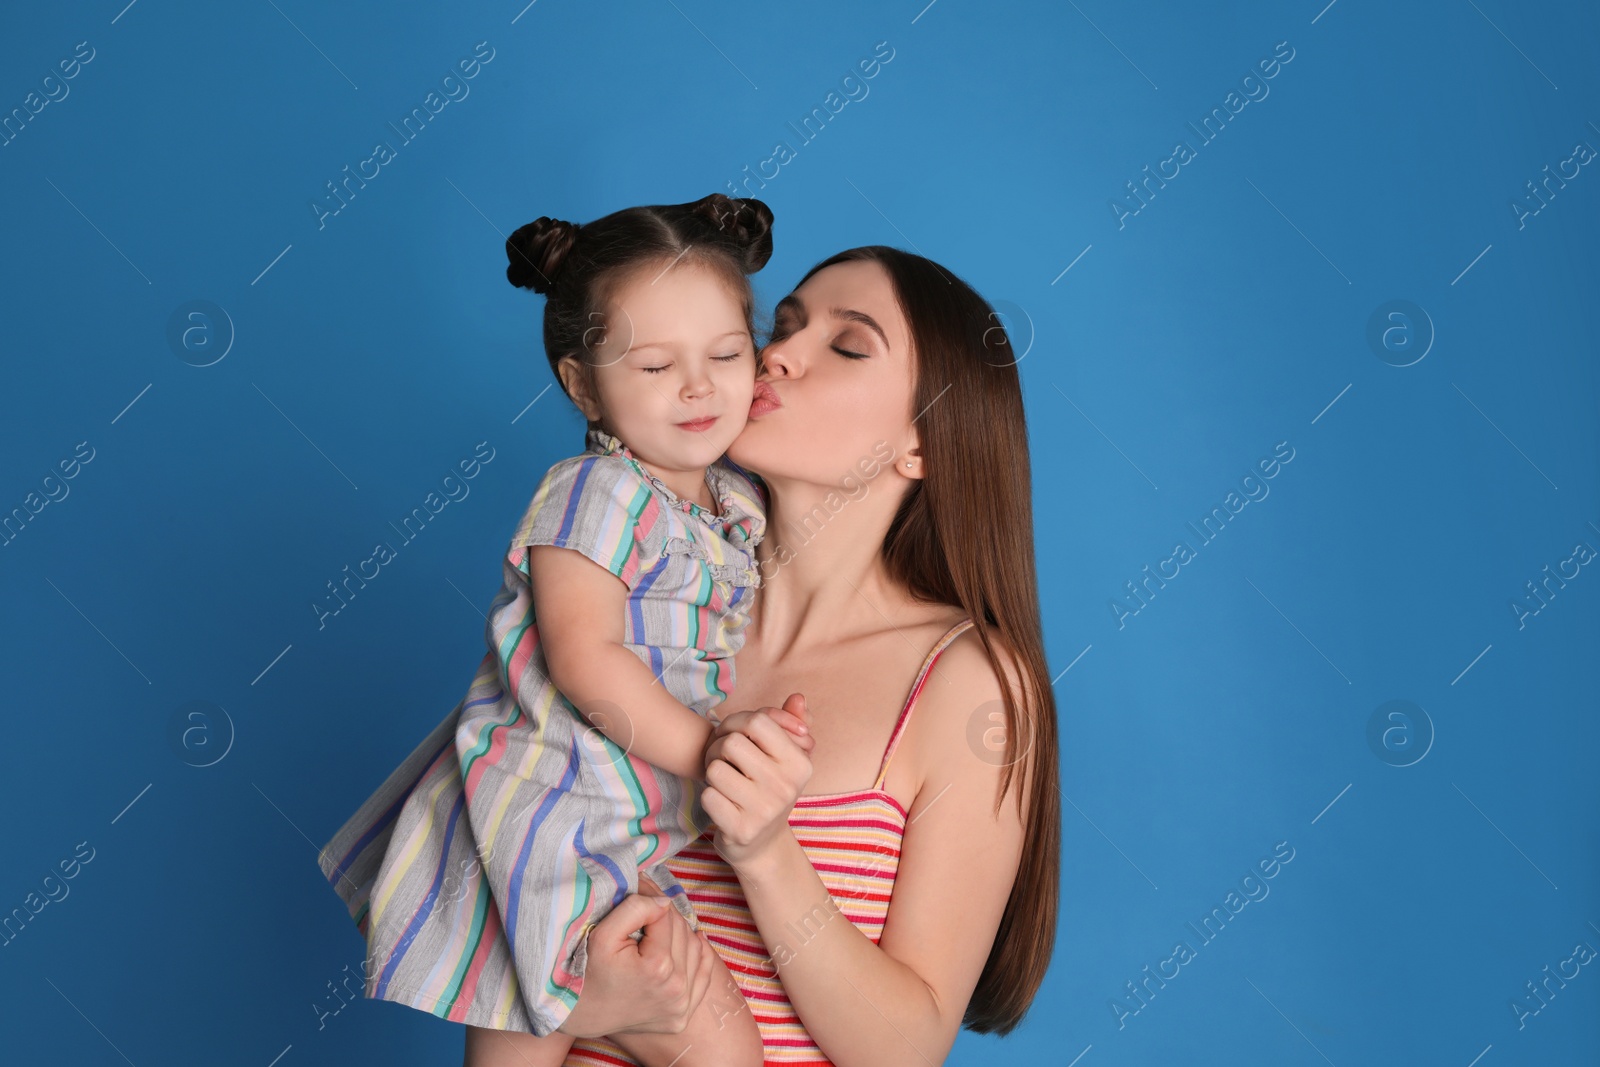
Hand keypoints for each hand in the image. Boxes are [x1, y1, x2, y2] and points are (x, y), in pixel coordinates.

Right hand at [556, 893, 713, 1037]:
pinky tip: (695, 939)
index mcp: (658, 967)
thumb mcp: (603, 934)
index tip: (640, 886)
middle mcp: (676, 989)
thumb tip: (663, 902)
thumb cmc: (587, 971)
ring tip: (663, 922)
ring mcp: (681, 1006)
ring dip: (681, 931)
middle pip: (681, 931)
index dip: (651, 896)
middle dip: (665, 912)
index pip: (665, 915)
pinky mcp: (682, 1017)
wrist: (580, 1013)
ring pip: (695, 949)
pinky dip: (701, 955)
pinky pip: (703, 977)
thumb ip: (635, 909)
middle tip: (648, 900)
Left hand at [703, 693, 813, 871]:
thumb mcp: (786, 757)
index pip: (757, 722)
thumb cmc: (770, 790)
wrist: (764, 844)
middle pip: (731, 743)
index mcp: (800, 763)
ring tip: (723, 781)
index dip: (736, 722)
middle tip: (724, 760)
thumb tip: (798, 698)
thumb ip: (789, 723)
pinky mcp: (741, 830)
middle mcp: (786, 787)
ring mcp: (764, 811)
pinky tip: (722, 802)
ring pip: (716, 769)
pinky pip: (708, 795)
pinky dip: (709, 796)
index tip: (734, 735)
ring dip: (712, 773)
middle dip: (719, 748)